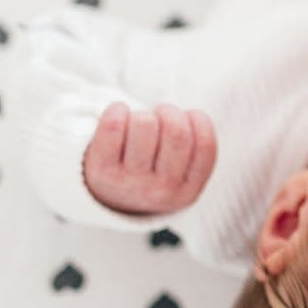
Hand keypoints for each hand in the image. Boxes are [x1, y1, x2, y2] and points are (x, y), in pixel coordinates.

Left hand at [82, 103, 217, 215]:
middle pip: (176, 131)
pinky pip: (114, 124)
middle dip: (169, 112)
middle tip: (161, 116)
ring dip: (143, 114)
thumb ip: (195, 146)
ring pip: (145, 123)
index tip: (186, 119)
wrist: (108, 196)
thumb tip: (193, 116)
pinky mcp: (102, 170)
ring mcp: (130, 182)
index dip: (197, 119)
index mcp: (187, 191)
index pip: (205, 144)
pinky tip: (119, 117)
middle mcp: (160, 192)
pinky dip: (118, 111)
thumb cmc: (153, 170)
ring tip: (139, 124)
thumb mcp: (182, 170)